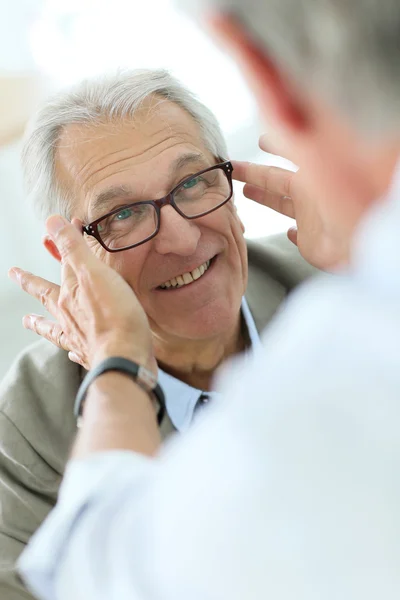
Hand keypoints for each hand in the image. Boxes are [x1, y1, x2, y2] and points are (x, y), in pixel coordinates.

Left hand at [9, 216, 154, 372]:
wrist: (124, 359)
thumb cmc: (115, 317)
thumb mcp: (95, 274)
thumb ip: (74, 249)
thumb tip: (52, 223)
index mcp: (69, 294)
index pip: (63, 263)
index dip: (63, 243)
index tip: (62, 226)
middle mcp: (68, 316)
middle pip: (46, 295)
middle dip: (31, 283)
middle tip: (15, 274)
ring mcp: (79, 337)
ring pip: (53, 326)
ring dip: (40, 322)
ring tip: (27, 321)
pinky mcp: (93, 354)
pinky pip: (74, 350)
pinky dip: (70, 349)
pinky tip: (70, 351)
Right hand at [232, 137, 349, 269]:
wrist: (359, 233)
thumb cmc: (339, 191)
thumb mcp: (310, 151)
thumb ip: (291, 130)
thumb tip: (272, 100)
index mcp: (310, 169)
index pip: (287, 150)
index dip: (274, 143)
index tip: (260, 140)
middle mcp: (310, 192)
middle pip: (277, 179)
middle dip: (256, 172)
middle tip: (236, 168)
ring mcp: (312, 217)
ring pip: (282, 204)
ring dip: (265, 198)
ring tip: (245, 192)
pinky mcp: (312, 243)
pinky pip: (300, 236)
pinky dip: (293, 234)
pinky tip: (288, 232)